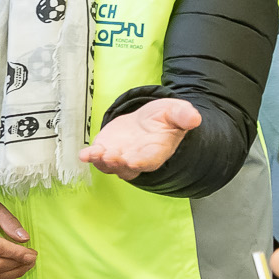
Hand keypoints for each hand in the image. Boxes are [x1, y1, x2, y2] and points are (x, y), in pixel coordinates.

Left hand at [80, 98, 200, 179]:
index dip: (140, 161)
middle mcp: (137, 159)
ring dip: (101, 161)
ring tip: (94, 154)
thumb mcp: (176, 112)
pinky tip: (83, 153)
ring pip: (109, 165)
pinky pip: (97, 157)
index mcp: (156, 152)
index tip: (133, 161)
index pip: (148, 160)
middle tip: (109, 156)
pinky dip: (89, 157)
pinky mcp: (106, 150)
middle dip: (117, 162)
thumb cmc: (164, 120)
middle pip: (126, 166)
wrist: (147, 122)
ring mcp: (120, 157)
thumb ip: (183, 116)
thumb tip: (195, 118)